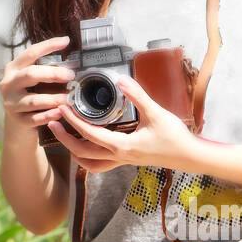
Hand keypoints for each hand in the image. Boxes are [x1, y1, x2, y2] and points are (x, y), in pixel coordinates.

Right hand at [0, 35, 74, 131]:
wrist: (17, 121)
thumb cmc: (28, 94)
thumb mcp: (31, 78)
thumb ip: (44, 69)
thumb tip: (70, 61)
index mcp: (13, 68)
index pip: (30, 53)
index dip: (48, 46)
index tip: (65, 41)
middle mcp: (9, 84)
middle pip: (30, 74)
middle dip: (52, 74)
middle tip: (70, 75)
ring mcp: (11, 102)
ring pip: (33, 100)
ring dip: (54, 99)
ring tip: (69, 99)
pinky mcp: (17, 119)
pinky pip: (34, 119)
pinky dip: (48, 116)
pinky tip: (59, 113)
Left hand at [47, 74, 195, 172]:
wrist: (190, 157)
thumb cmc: (175, 137)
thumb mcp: (156, 113)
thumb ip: (137, 96)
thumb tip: (121, 79)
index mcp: (121, 146)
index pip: (89, 134)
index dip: (73, 121)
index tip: (62, 109)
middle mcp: (118, 157)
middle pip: (81, 153)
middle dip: (64, 138)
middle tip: (52, 122)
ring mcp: (122, 161)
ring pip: (89, 163)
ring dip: (74, 150)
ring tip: (64, 134)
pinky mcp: (127, 160)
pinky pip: (100, 163)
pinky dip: (88, 156)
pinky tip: (87, 143)